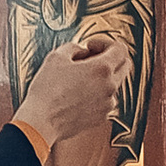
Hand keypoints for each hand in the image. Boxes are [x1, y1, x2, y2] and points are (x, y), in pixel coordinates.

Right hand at [14, 28, 127, 155]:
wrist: (41, 122)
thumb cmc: (46, 92)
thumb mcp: (56, 58)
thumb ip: (74, 48)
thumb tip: (82, 52)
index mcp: (102, 69)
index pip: (120, 49)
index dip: (105, 43)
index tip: (92, 46)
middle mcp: (110, 86)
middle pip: (124, 65)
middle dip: (110, 58)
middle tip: (91, 59)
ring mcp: (107, 103)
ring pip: (114, 84)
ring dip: (102, 77)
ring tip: (79, 78)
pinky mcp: (101, 116)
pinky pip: (105, 100)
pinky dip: (97, 94)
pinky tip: (78, 94)